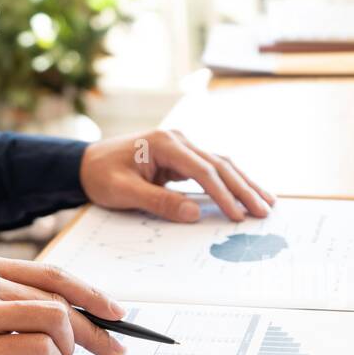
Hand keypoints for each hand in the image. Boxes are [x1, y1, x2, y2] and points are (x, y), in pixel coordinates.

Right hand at [0, 251, 125, 354]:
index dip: (90, 294)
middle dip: (95, 328)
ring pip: (56, 319)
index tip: (114, 312)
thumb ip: (7, 301)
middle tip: (113, 349)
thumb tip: (65, 316)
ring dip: (67, 350)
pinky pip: (37, 350)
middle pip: (60, 298)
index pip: (52, 273)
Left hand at [80, 128, 274, 222]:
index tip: (237, 215)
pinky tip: (247, 192)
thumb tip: (193, 214)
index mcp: (164, 144)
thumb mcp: (123, 192)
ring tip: (267, 202)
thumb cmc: (101, 175)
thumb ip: (158, 201)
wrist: (86, 163)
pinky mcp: (182, 157)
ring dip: (244, 184)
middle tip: (264, 211)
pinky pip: (213, 169)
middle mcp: (178, 140)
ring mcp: (182, 147)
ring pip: (222, 164)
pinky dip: (232, 181)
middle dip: (244, 189)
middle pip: (220, 164)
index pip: (202, 170)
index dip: (223, 194)